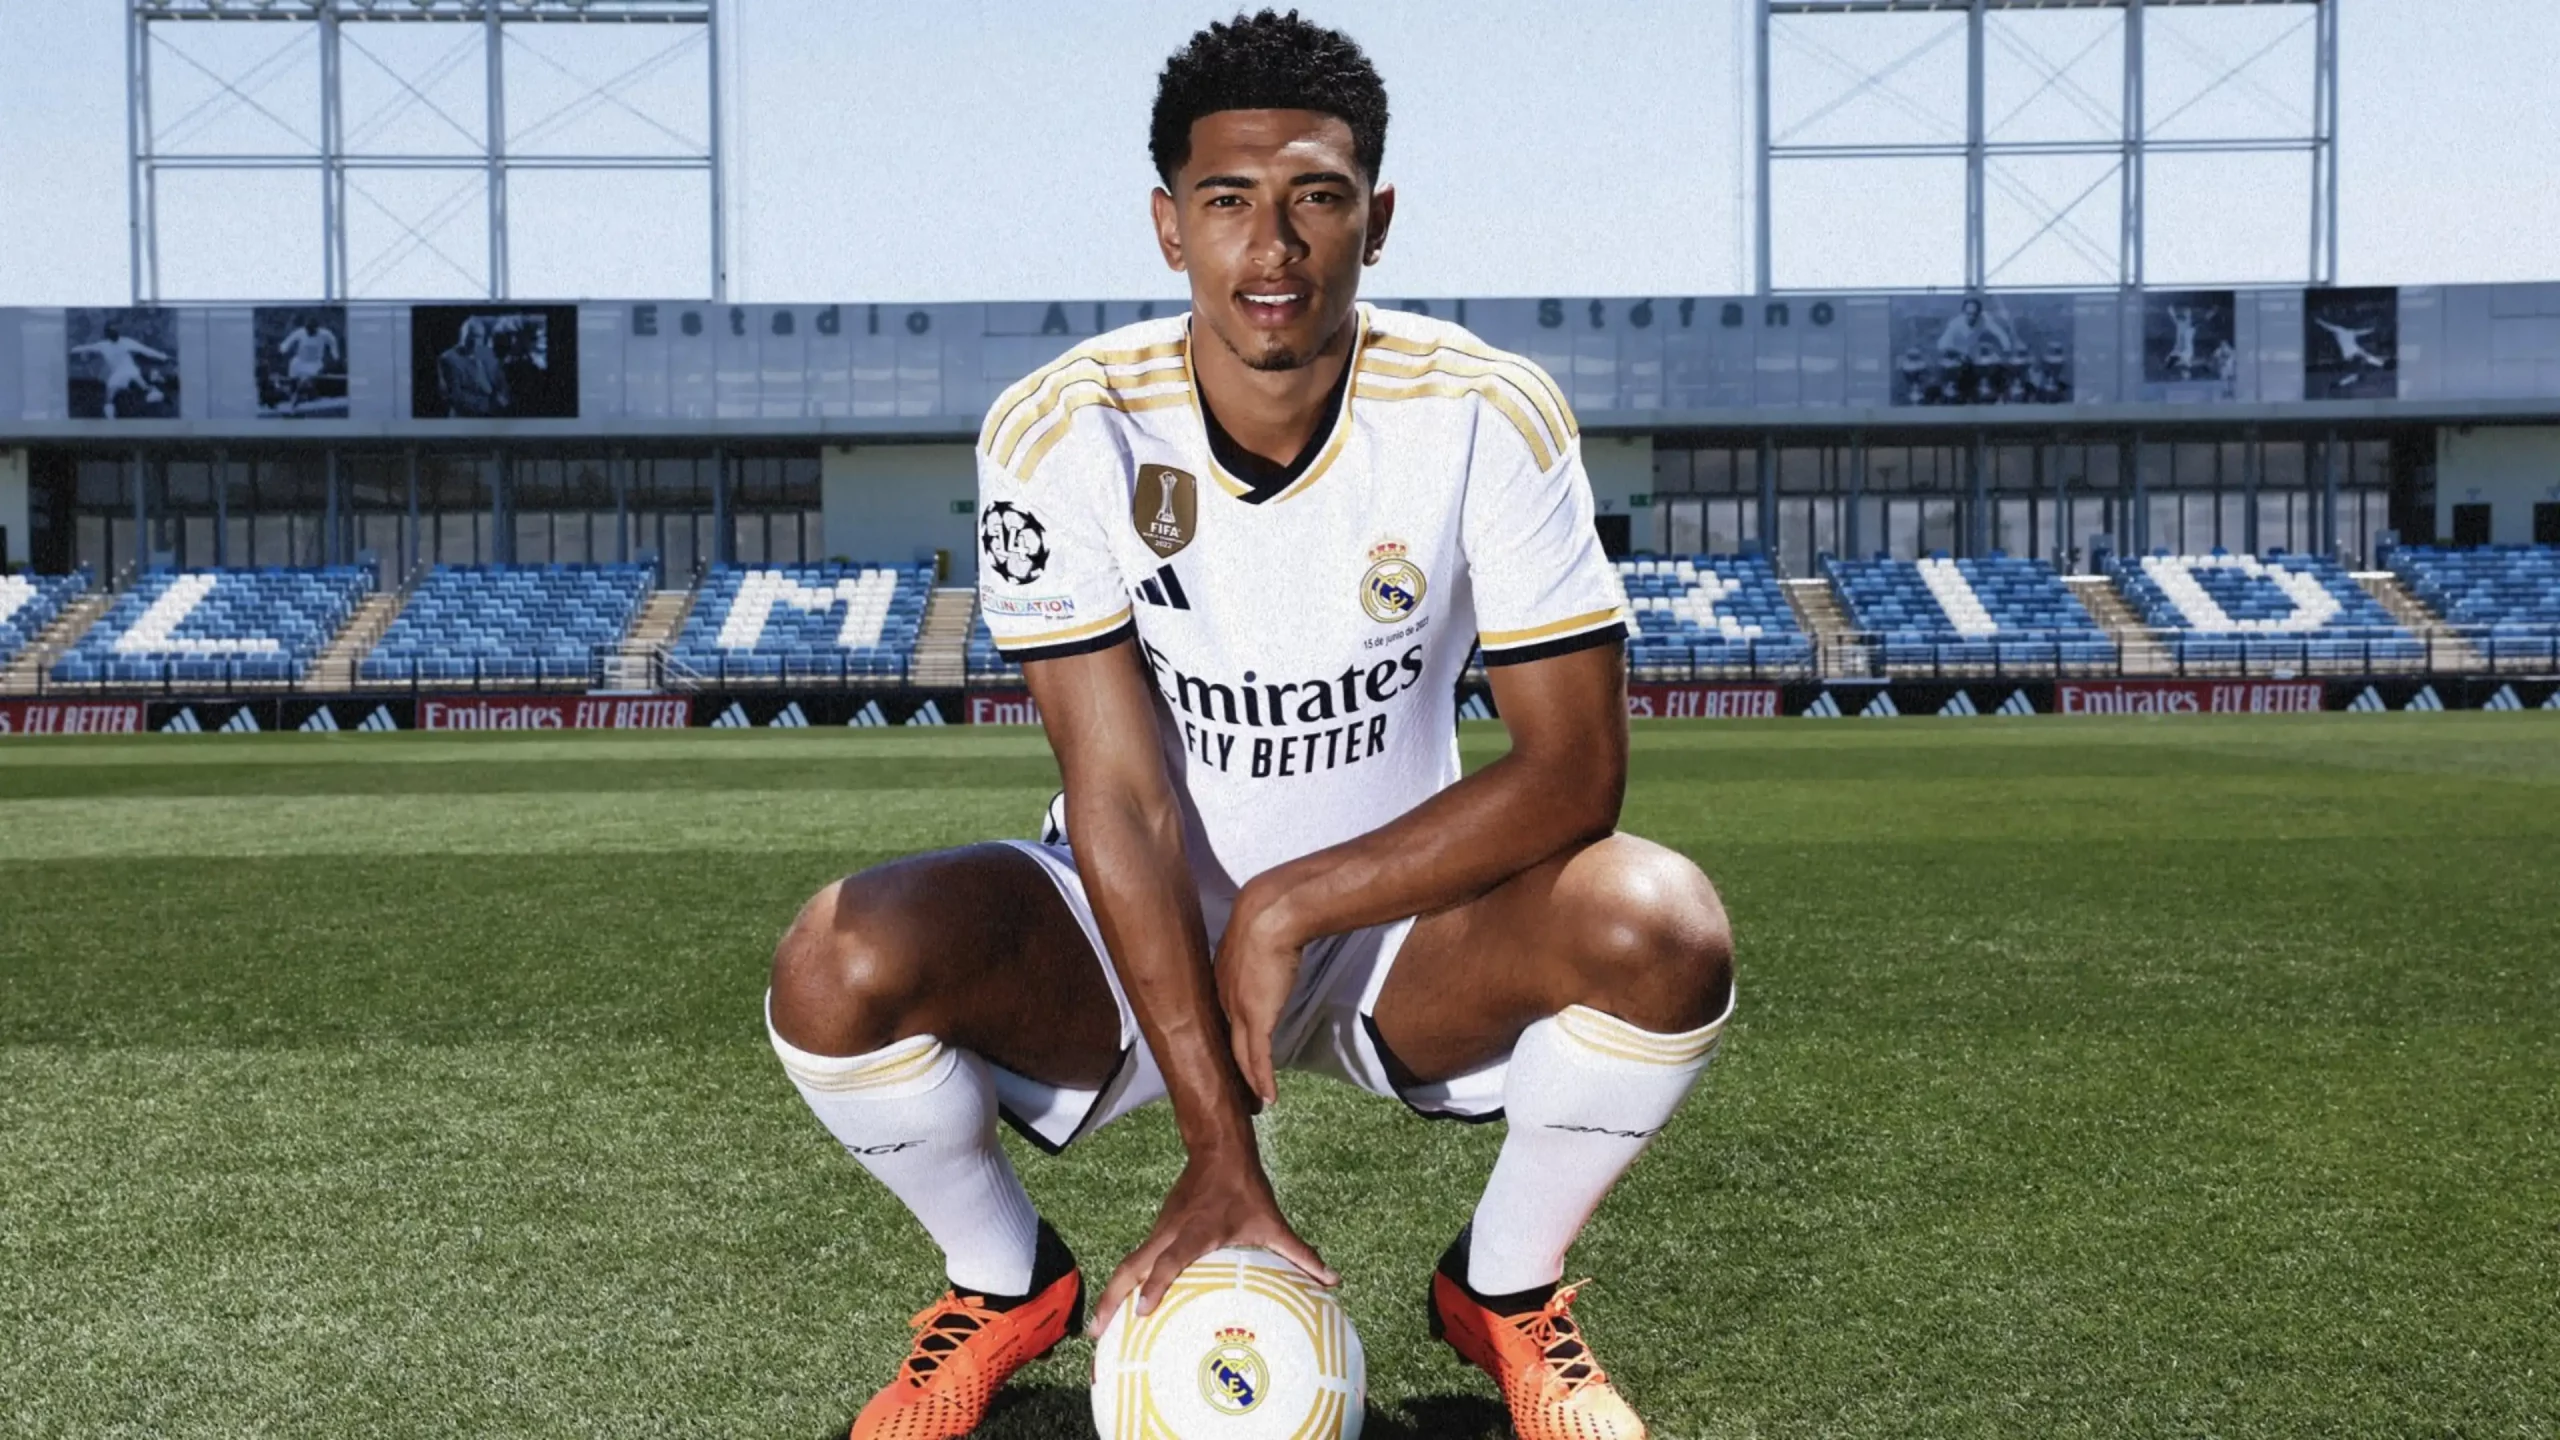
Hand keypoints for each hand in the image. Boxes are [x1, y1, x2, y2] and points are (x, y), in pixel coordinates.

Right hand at [1089, 1150, 1337, 1338]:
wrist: (1219, 1149)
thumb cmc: (1246, 1189)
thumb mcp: (1273, 1222)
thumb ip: (1300, 1254)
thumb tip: (1332, 1280)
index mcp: (1198, 1231)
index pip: (1171, 1260)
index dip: (1157, 1284)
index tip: (1143, 1311)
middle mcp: (1171, 1231)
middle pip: (1131, 1266)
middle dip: (1111, 1300)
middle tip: (1096, 1335)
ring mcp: (1160, 1229)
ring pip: (1128, 1263)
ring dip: (1110, 1293)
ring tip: (1097, 1330)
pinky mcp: (1157, 1229)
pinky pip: (1135, 1258)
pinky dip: (1122, 1281)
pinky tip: (1122, 1305)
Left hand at [1216, 884, 1309, 1107]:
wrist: (1270, 915)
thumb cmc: (1267, 913)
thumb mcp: (1257, 931)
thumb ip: (1260, 945)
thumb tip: (1273, 942)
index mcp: (1223, 976)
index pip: (1226, 1014)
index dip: (1231, 1034)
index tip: (1235, 1048)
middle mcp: (1225, 997)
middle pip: (1228, 1040)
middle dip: (1234, 1064)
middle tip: (1239, 1086)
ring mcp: (1239, 1010)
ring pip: (1240, 1054)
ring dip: (1248, 1078)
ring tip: (1253, 1100)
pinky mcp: (1257, 1020)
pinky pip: (1258, 1059)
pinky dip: (1263, 1080)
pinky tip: (1269, 1098)